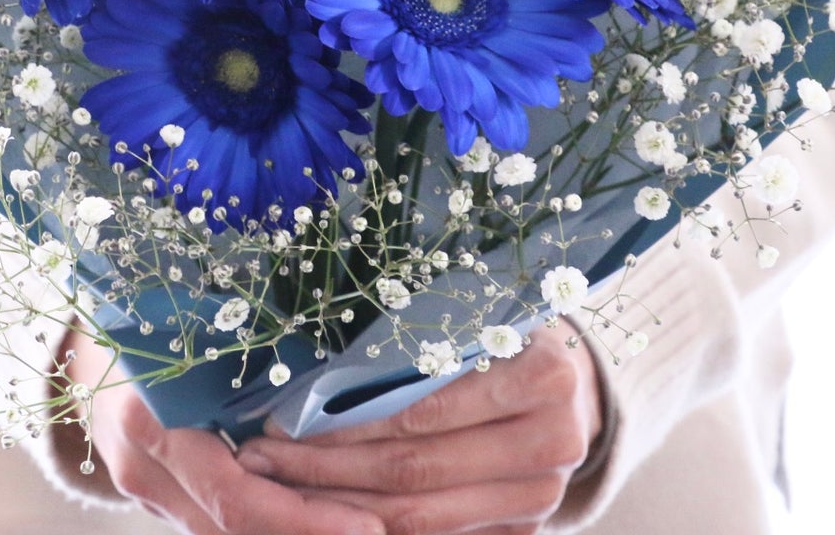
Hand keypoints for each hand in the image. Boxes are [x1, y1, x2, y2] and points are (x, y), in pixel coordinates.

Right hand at [62, 327, 386, 534]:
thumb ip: (254, 355)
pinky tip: (321, 516)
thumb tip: (343, 373)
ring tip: (362, 523)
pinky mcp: (155, 496)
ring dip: (294, 533)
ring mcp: (144, 489)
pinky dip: (270, 522)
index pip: (236, 497)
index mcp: (152, 420)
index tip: (371, 522)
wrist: (83, 331)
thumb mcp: (197, 323)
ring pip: (225, 534)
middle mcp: (143, 466)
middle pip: (234, 529)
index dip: (305, 519)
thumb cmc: (151, 312)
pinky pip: (217, 523)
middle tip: (379, 530)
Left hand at [234, 324, 604, 534]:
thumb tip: (309, 378)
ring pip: (420, 515)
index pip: (420, 412)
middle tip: (263, 458)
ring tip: (280, 485)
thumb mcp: (469, 320)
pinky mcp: (526, 527)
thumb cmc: (501, 333)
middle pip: (415, 470)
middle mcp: (553, 442)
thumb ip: (412, 348)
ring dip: (338, 503)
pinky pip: (437, 534)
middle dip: (327, 469)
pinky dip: (373, 522)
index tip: (282, 421)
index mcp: (541, 378)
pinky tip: (327, 507)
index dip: (345, 423)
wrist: (571, 381)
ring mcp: (543, 495)